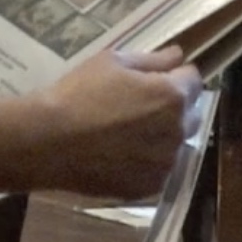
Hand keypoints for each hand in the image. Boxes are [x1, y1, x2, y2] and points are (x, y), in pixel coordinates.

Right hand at [32, 47, 203, 198]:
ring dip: (161, 136)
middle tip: (140, 105)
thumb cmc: (77, 94)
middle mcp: (178, 131)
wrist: (48, 141)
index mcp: (172, 96)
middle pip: (190, 114)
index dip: (175, 76)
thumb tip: (177, 55)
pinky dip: (147, 161)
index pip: (193, 80)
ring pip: (175, 144)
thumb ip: (152, 59)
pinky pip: (158, 168)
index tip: (155, 78)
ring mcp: (165, 162)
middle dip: (173, 106)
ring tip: (127, 133)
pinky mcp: (149, 186)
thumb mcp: (112, 62)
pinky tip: (121, 154)